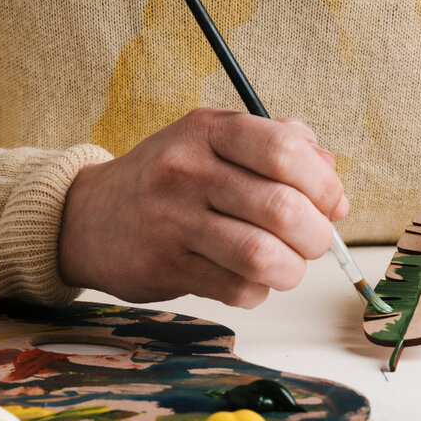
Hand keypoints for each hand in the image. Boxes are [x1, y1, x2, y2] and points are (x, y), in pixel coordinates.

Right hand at [58, 108, 347, 307]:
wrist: (87, 217)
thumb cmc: (167, 180)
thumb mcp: (215, 141)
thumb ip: (278, 147)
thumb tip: (333, 184)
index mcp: (209, 130)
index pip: (285, 151)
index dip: (323, 184)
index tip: (331, 203)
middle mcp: (189, 170)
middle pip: (281, 208)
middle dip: (315, 235)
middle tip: (313, 243)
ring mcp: (174, 220)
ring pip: (261, 255)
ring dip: (291, 270)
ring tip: (286, 267)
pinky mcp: (166, 265)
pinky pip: (236, 289)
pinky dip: (256, 291)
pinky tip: (247, 279)